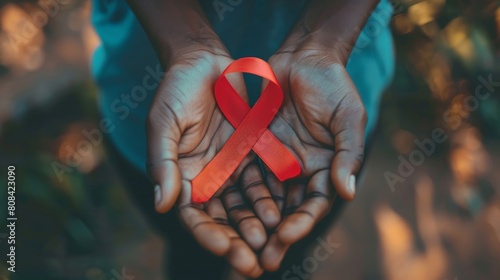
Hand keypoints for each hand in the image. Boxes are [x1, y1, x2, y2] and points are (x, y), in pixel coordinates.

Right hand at [146, 48, 281, 276]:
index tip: (228, 251)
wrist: (204, 62)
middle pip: (222, 219)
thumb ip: (163, 164)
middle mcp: (207, 179)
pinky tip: (282, 214)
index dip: (209, 236)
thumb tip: (163, 207)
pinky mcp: (251, 155)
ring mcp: (230, 168)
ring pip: (245, 206)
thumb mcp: (164, 124)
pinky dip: (271, 199)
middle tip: (253, 265)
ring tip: (272, 243)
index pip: (194, 217)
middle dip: (237, 242)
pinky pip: (262, 182)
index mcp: (182, 177)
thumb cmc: (176, 90)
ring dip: (257, 226)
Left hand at [258, 48, 366, 269]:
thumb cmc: (333, 86)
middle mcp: (299, 170)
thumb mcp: (348, 118)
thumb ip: (348, 153)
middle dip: (274, 235)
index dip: (301, 222)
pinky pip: (244, 174)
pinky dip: (236, 194)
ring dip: (252, 222)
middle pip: (286, 209)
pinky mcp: (255, 148)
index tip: (285, 236)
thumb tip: (347, 192)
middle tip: (260, 261)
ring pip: (262, 198)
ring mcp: (276, 160)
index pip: (313, 204)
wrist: (303, 58)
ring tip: (239, 245)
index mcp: (325, 169)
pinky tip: (223, 212)